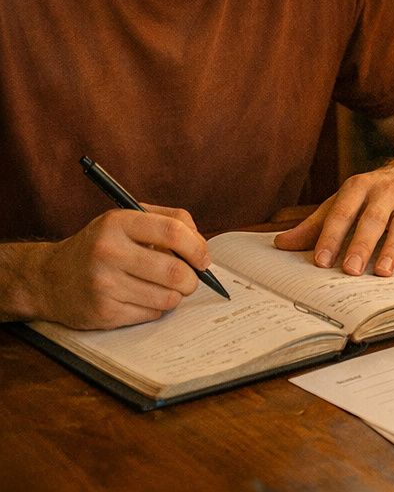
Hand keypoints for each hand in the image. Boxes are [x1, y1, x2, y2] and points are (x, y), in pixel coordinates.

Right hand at [31, 207, 207, 328]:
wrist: (48, 278)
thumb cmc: (100, 246)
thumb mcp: (127, 219)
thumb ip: (168, 221)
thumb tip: (201, 246)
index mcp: (118, 223)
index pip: (174, 232)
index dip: (197, 247)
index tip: (204, 259)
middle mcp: (108, 252)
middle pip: (175, 271)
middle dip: (192, 279)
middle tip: (190, 280)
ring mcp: (104, 285)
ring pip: (167, 297)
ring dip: (175, 295)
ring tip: (163, 288)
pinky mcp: (103, 312)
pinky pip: (151, 314)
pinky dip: (156, 308)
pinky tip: (141, 298)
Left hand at [274, 162, 393, 275]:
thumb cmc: (374, 195)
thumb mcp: (345, 202)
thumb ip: (316, 225)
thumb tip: (282, 244)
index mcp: (360, 186)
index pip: (343, 211)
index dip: (331, 236)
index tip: (320, 261)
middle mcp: (387, 191)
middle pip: (374, 219)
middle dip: (362, 244)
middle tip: (350, 270)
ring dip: (393, 248)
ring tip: (382, 272)